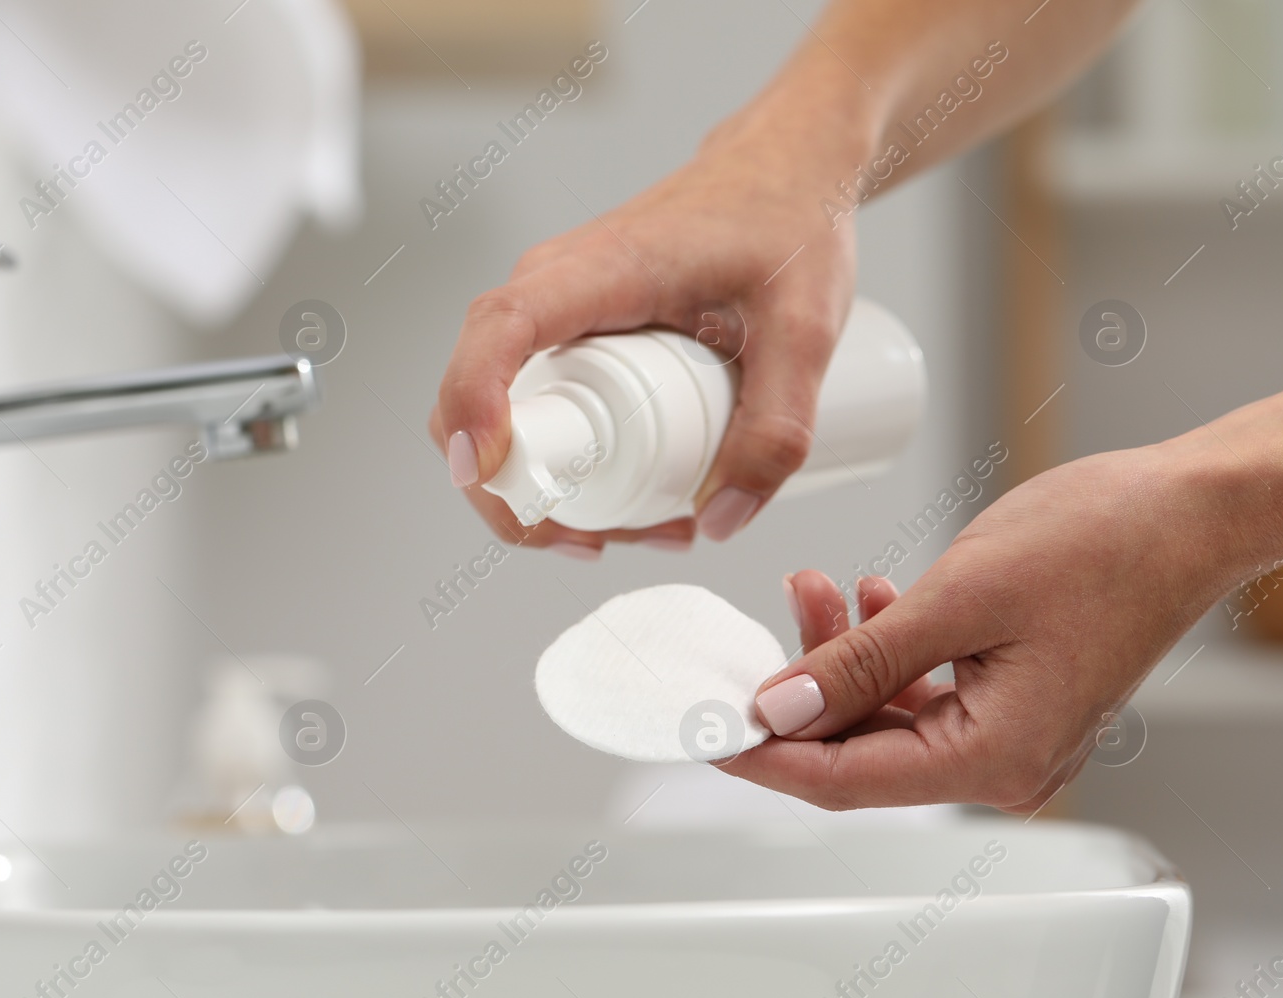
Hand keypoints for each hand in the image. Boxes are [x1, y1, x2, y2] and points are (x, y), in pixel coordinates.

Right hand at [430, 77, 874, 555]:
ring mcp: (556, 315)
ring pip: (504, 416)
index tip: (490, 468)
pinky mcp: (572, 338)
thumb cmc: (789, 220)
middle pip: (474, 395)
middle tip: (601, 543)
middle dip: (516, 491)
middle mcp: (554, 288)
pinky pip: (537, 410)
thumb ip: (779, 427)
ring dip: (544, 491)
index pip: (501, 328)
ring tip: (645, 529)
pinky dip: (563, 469)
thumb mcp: (808, 329)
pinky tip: (630, 504)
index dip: (475, 400)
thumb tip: (721, 520)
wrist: (789, 169)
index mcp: (600, 268)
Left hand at [721, 441, 1267, 811]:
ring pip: (884, 713)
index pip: (841, 780)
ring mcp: (1008, 735)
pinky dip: (884, 648)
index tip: (702, 726)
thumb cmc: (1106, 545)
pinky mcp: (1008, 699)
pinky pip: (921, 690)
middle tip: (748, 636)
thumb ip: (858, 662)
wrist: (1186, 511)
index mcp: (993, 759)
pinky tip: (866, 598)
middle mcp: (1003, 764)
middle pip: (857, 750)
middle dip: (798, 689)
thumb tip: (781, 706)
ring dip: (839, 655)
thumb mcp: (955, 600)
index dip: (763, 753)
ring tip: (813, 587)